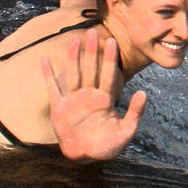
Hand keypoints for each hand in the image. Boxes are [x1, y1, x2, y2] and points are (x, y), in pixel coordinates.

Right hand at [41, 27, 145, 160]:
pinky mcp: (59, 108)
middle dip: (92, 50)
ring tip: (74, 39)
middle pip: (90, 68)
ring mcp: (73, 100)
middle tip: (93, 31)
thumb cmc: (108, 144)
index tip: (112, 40)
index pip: (108, 73)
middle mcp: (88, 95)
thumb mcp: (126, 130)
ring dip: (73, 57)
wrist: (87, 155)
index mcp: (105, 99)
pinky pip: (53, 88)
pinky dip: (48, 75)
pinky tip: (45, 60)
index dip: (109, 58)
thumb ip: (135, 112)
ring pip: (73, 73)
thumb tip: (143, 93)